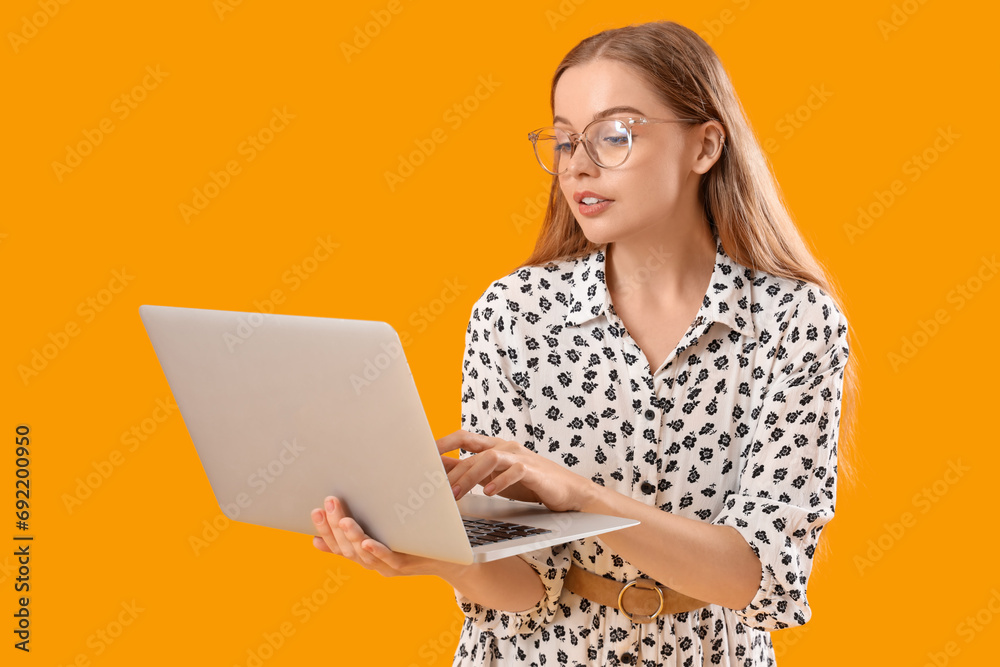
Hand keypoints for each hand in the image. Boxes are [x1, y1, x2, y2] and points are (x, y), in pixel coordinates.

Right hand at [310, 495, 466, 579]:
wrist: (448, 557)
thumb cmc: (414, 536)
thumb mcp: (386, 528)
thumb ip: (366, 522)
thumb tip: (345, 503)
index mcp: (364, 554)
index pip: (336, 545)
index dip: (324, 530)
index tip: (314, 511)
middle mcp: (372, 563)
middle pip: (346, 549)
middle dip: (334, 527)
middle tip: (327, 503)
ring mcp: (387, 566)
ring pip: (363, 554)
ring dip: (351, 536)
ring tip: (343, 519)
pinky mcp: (406, 565)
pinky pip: (388, 559)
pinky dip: (376, 550)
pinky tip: (366, 541)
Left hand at [436, 429, 590, 511]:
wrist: (568, 490)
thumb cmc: (530, 482)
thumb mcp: (495, 477)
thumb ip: (471, 472)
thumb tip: (441, 471)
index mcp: (495, 446)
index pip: (464, 437)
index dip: (443, 443)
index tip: (423, 455)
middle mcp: (505, 447)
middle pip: (473, 449)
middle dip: (454, 469)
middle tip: (438, 488)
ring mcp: (520, 456)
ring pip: (490, 458)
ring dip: (471, 476)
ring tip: (458, 494)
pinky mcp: (534, 470)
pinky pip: (514, 471)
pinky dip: (499, 481)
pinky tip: (489, 493)